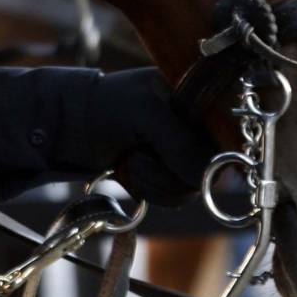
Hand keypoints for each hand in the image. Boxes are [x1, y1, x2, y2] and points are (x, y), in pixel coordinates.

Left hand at [70, 68, 217, 204]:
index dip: (215, 157)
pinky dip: (147, 189)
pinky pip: (172, 196)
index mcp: (198, 100)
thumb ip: (181, 143)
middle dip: (170, 171)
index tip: (191, 164)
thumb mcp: (146, 114)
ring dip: (154, 181)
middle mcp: (195, 127)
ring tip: (129, 160)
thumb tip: (207, 177)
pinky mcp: (164, 174)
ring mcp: (180, 153)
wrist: (68, 128)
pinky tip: (128, 169)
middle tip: (139, 155)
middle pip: (211, 170)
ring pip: (190, 188)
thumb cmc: (105, 107)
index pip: (229, 137)